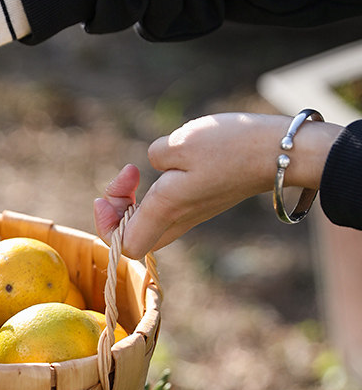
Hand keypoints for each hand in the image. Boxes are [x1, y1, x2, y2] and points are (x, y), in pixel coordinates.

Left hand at [94, 113, 340, 258]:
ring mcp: (192, 214)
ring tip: (137, 170)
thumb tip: (155, 166)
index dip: (107, 225)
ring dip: (134, 199)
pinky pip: (166, 208)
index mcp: (166, 210)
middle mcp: (178, 220)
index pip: (125, 246)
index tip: (109, 194)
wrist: (281, 153)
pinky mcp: (203, 202)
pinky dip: (154, 192)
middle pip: (133, 237)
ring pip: (148, 222)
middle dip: (117, 211)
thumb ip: (155, 156)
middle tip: (125, 179)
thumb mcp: (180, 143)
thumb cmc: (231, 147)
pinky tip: (165, 165)